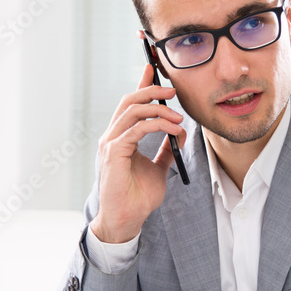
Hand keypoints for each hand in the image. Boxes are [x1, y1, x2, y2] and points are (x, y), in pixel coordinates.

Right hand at [90, 64, 184, 243]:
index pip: (130, 103)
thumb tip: (180, 131)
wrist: (126, 220)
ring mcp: (110, 143)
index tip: (154, 69)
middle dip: (152, 90)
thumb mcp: (158, 169)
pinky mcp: (114, 153)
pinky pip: (137, 129)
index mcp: (120, 137)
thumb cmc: (137, 198)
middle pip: (129, 100)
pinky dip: (157, 125)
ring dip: (158, 108)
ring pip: (132, 110)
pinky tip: (173, 129)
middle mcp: (112, 136)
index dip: (142, 84)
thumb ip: (166, 149)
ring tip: (178, 117)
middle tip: (173, 90)